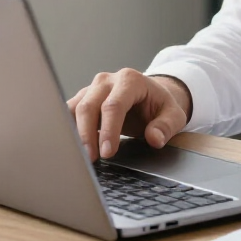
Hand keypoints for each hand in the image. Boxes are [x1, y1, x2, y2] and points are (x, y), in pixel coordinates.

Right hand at [67, 69, 191, 161]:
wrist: (149, 95)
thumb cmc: (158, 106)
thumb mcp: (173, 115)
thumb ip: (166, 126)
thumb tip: (154, 139)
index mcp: (130, 80)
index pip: (114, 105)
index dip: (108, 130)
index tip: (107, 152)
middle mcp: (107, 80)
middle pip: (88, 106)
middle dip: (87, 135)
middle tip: (91, 160)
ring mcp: (91, 88)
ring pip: (74, 108)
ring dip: (73, 133)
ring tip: (78, 157)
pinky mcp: (81, 98)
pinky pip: (67, 113)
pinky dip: (67, 130)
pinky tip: (71, 147)